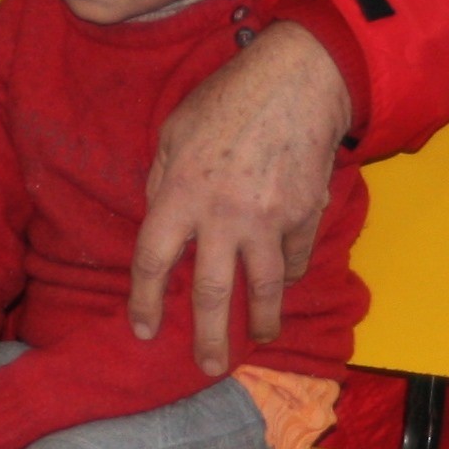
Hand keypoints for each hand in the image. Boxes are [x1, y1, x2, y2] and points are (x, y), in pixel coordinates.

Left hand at [129, 22, 350, 374]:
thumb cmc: (228, 98)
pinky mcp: (304, 217)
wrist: (298, 81)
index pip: (152, 259)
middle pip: (210, 291)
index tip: (144, 329)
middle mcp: (222, 215)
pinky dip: (288, 275)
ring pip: (263, 289)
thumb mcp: (174, 129)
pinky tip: (282, 283)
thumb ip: (162, 177)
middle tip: (206, 367)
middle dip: (207, 336)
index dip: (144, 300)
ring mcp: (268, 220)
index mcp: (180, 191)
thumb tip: (159, 214)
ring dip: (260, 321)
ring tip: (256, 340)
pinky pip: (294, 259)